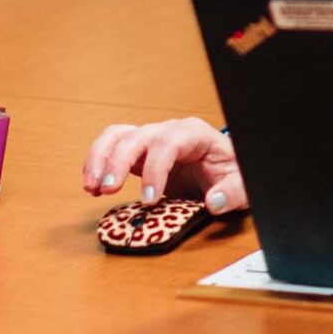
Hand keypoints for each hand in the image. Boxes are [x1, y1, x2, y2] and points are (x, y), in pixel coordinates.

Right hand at [82, 117, 244, 214]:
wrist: (223, 167)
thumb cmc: (230, 171)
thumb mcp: (241, 183)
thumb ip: (233, 192)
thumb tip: (215, 202)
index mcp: (194, 134)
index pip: (169, 143)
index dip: (155, 169)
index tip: (149, 200)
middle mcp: (169, 131)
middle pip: (138, 136)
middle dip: (119, 161)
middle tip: (108, 189)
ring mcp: (151, 139)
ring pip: (118, 136)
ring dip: (100, 158)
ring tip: (91, 186)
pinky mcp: (139, 152)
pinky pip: (112, 147)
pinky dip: (98, 162)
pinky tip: (92, 184)